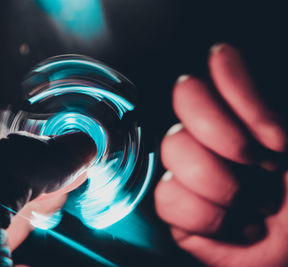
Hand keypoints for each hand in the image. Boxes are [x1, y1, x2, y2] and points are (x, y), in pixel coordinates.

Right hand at [155, 44, 287, 266]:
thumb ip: (255, 101)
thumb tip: (220, 53)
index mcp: (232, 119)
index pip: (199, 85)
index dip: (231, 101)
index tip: (268, 133)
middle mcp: (205, 141)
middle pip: (182, 114)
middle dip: (230, 142)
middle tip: (263, 169)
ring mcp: (186, 175)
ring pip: (174, 154)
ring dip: (224, 186)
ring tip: (253, 206)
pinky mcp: (176, 211)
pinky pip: (169, 200)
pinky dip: (209, 218)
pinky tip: (233, 226)